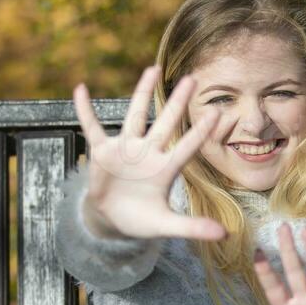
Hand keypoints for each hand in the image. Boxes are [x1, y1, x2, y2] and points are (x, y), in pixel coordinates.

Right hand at [72, 64, 226, 242]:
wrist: (113, 219)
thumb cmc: (142, 220)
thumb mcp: (166, 225)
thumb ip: (193, 227)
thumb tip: (224, 235)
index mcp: (165, 170)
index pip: (187, 147)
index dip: (200, 132)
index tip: (217, 114)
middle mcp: (148, 154)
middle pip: (165, 123)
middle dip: (177, 102)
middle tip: (192, 78)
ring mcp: (125, 149)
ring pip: (135, 116)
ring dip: (142, 93)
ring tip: (154, 69)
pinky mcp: (103, 152)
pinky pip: (92, 127)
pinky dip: (85, 110)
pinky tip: (80, 89)